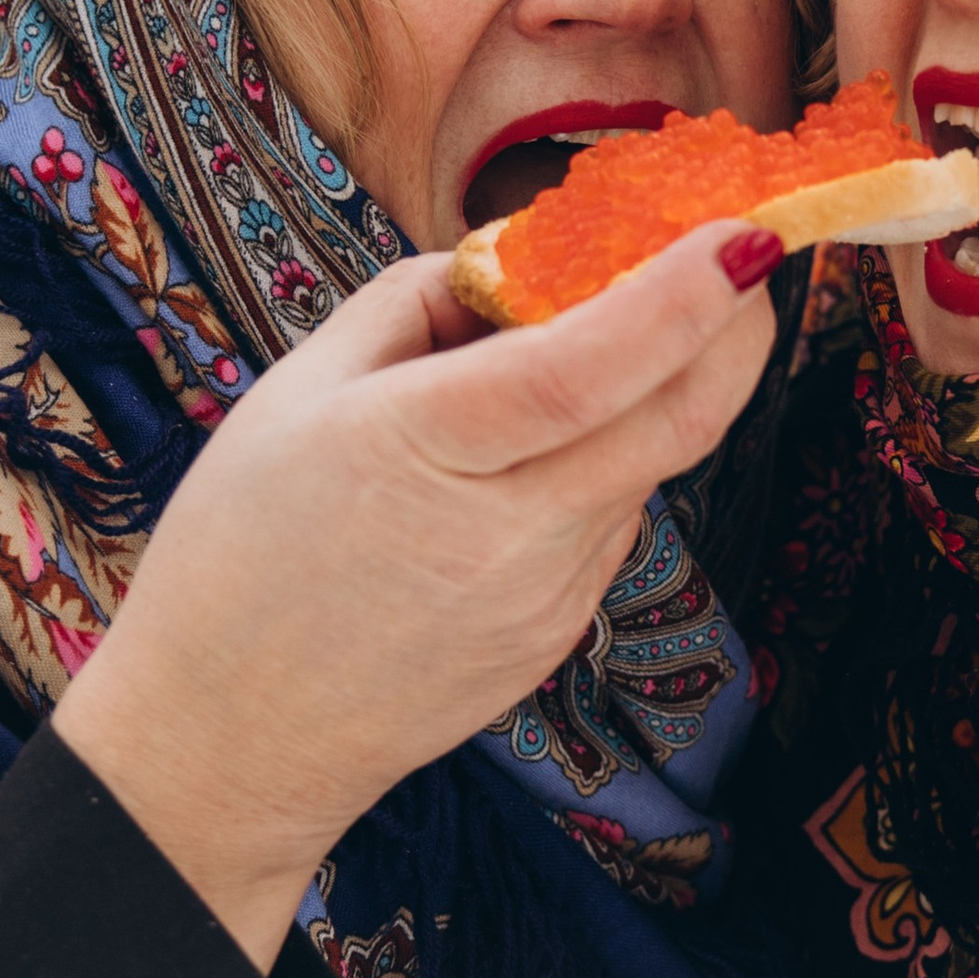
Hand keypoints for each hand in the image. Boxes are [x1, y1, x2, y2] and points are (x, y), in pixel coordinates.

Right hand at [53, 223, 779, 966]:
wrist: (230, 741)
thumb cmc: (239, 553)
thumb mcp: (296, 391)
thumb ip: (418, 303)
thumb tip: (524, 256)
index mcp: (421, 450)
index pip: (585, 370)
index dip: (679, 301)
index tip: (741, 236)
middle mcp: (505, 534)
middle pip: (675, 423)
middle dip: (737, 331)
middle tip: (747, 258)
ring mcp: (546, 598)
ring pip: (646, 465)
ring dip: (655, 392)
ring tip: (581, 351)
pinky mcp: (561, 635)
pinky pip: (611, 521)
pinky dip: (604, 462)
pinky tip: (532, 459)